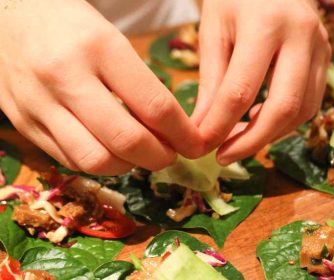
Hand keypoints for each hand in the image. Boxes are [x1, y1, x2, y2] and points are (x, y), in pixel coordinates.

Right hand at [0, 0, 203, 174]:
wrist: (8, 15)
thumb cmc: (71, 24)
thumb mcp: (112, 39)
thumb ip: (139, 84)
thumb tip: (171, 130)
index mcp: (99, 46)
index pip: (155, 106)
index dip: (183, 134)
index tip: (196, 144)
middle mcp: (66, 76)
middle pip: (126, 140)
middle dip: (160, 157)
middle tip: (171, 155)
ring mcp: (39, 103)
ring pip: (95, 160)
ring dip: (129, 166)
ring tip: (141, 155)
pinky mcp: (23, 123)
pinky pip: (69, 160)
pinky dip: (99, 163)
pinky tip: (111, 151)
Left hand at [192, 0, 330, 164]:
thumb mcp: (214, 32)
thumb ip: (210, 82)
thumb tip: (202, 131)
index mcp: (265, 24)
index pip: (241, 90)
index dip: (219, 126)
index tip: (200, 147)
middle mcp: (302, 35)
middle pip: (284, 106)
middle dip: (252, 141)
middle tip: (224, 156)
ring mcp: (322, 46)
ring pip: (303, 110)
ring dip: (270, 134)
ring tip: (238, 139)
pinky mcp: (327, 56)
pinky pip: (311, 101)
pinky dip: (285, 121)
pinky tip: (260, 120)